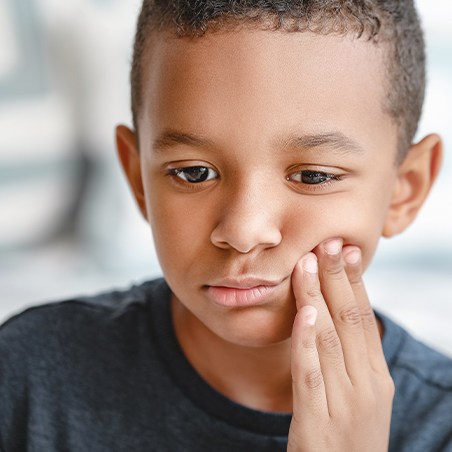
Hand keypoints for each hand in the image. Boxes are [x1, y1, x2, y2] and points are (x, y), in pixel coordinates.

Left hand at [287, 238, 393, 451]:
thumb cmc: (347, 436)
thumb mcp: (358, 396)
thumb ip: (349, 358)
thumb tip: (332, 315)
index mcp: (376, 377)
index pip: (364, 318)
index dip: (355, 282)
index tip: (345, 250)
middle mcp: (366, 387)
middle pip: (350, 320)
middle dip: (337, 277)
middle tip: (328, 241)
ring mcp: (345, 405)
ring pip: (330, 339)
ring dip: (317, 297)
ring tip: (308, 262)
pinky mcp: (318, 425)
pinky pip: (311, 375)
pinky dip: (308, 342)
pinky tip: (304, 314)